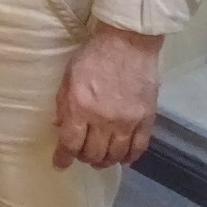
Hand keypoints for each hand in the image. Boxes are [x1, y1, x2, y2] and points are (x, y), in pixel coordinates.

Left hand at [53, 22, 162, 169]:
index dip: (63, 157)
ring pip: (115, 155)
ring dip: (105, 160)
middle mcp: (102, 119)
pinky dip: (130, 158)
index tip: (60, 164)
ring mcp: (127, 121)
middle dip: (84, 158)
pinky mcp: (146, 120)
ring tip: (100, 158)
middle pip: (93, 153)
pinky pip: (138, 148)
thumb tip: (59, 127)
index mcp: (79, 106)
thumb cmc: (93, 55)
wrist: (128, 43)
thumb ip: (63, 103)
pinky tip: (123, 158)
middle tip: (82, 155)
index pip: (70, 143)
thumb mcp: (68, 76)